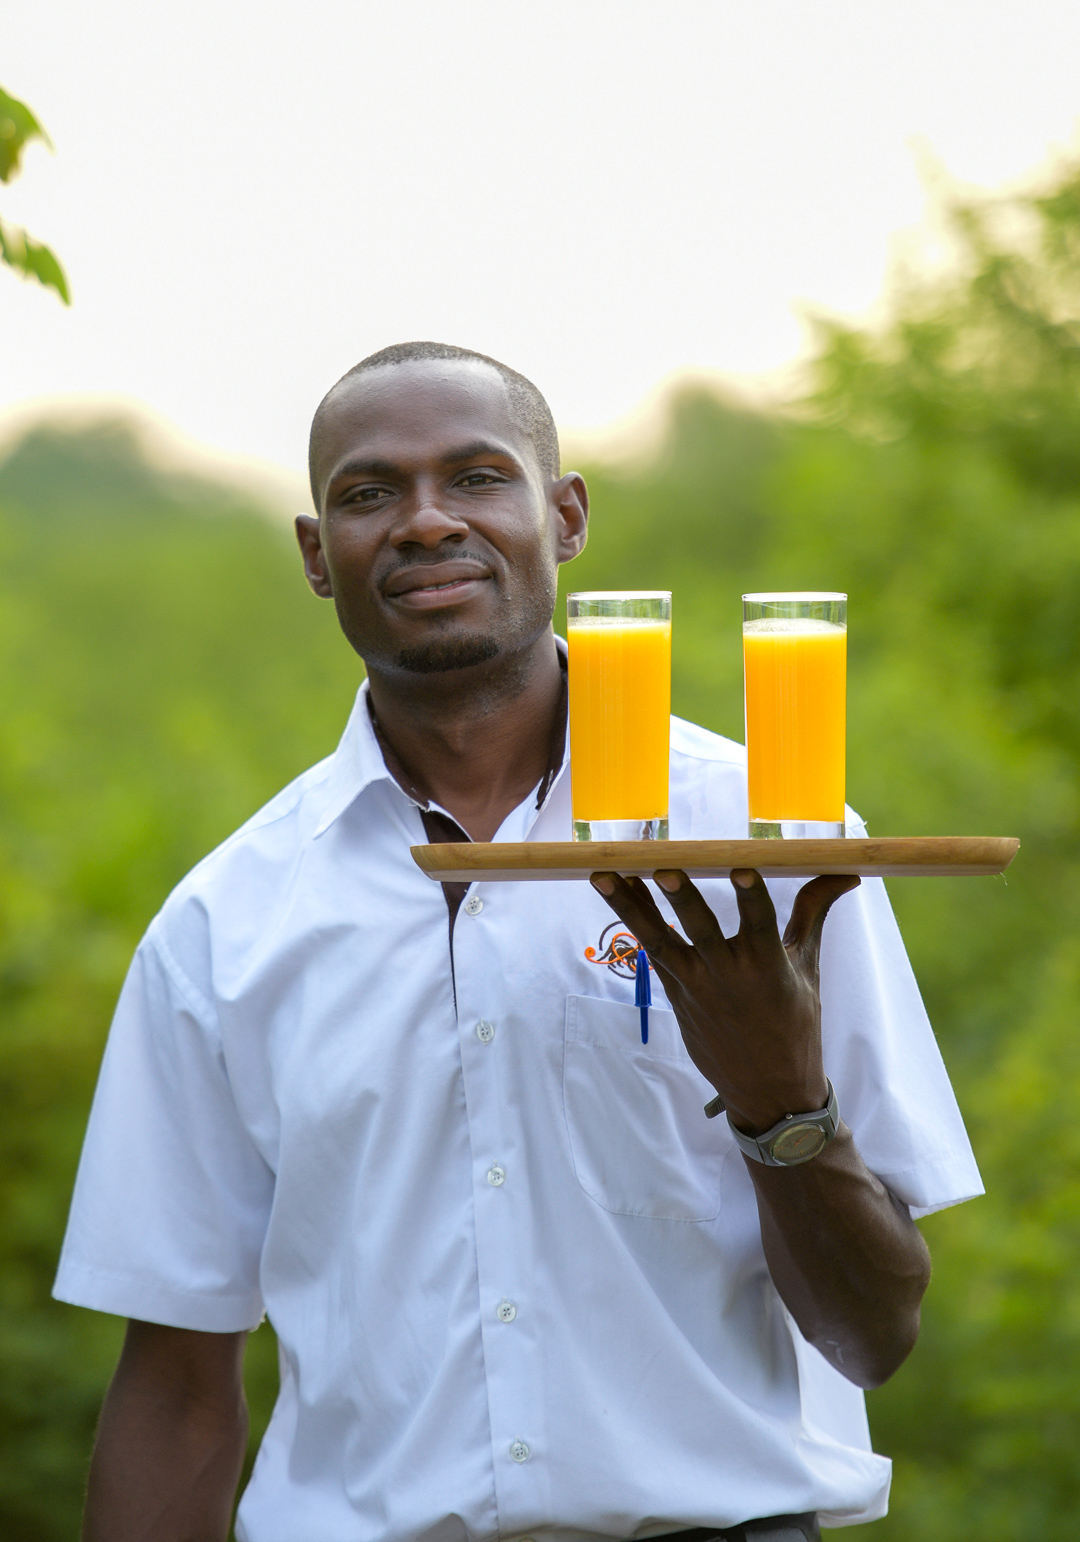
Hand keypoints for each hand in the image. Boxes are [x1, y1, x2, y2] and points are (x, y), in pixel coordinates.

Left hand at [589, 867, 858, 1134]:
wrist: (768, 1092)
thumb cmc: (795, 1026)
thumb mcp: (808, 969)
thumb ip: (814, 913)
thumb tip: (845, 871)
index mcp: (769, 968)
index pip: (760, 923)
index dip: (751, 896)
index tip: (741, 866)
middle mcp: (728, 976)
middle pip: (701, 929)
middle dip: (681, 898)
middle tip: (662, 867)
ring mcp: (696, 986)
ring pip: (660, 940)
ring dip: (631, 906)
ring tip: (604, 875)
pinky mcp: (676, 994)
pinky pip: (653, 952)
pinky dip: (637, 921)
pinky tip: (619, 891)